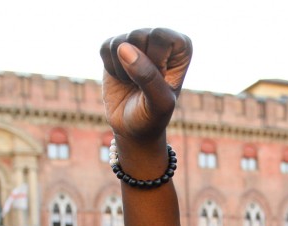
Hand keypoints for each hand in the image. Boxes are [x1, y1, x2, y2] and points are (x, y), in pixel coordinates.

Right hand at [100, 29, 191, 146]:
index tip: (159, 80)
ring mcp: (137, 40)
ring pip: (120, 42)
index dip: (154, 62)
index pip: (160, 36)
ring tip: (133, 83)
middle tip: (143, 84)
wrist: (131, 127)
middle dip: (136, 66)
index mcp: (181, 46)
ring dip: (122, 70)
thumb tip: (123, 48)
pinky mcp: (116, 46)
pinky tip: (122, 78)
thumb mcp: (159, 103)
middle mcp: (160, 38)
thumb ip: (148, 77)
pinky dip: (110, 68)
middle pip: (138, 35)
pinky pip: (106, 47)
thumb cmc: (152, 116)